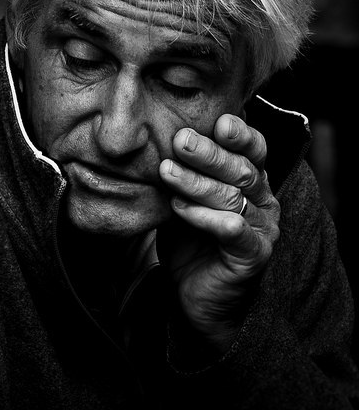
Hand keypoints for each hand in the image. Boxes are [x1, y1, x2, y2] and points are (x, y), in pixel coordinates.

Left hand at [158, 113, 280, 352]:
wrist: (196, 295)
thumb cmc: (190, 238)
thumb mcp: (182, 197)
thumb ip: (179, 170)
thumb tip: (152, 135)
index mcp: (251, 180)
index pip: (253, 149)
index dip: (239, 134)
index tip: (218, 120)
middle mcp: (263, 200)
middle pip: (242, 169)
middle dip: (209, 153)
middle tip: (180, 140)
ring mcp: (262, 229)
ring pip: (234, 197)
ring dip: (197, 183)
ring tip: (167, 171)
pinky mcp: (253, 256)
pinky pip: (233, 232)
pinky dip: (205, 218)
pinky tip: (180, 208)